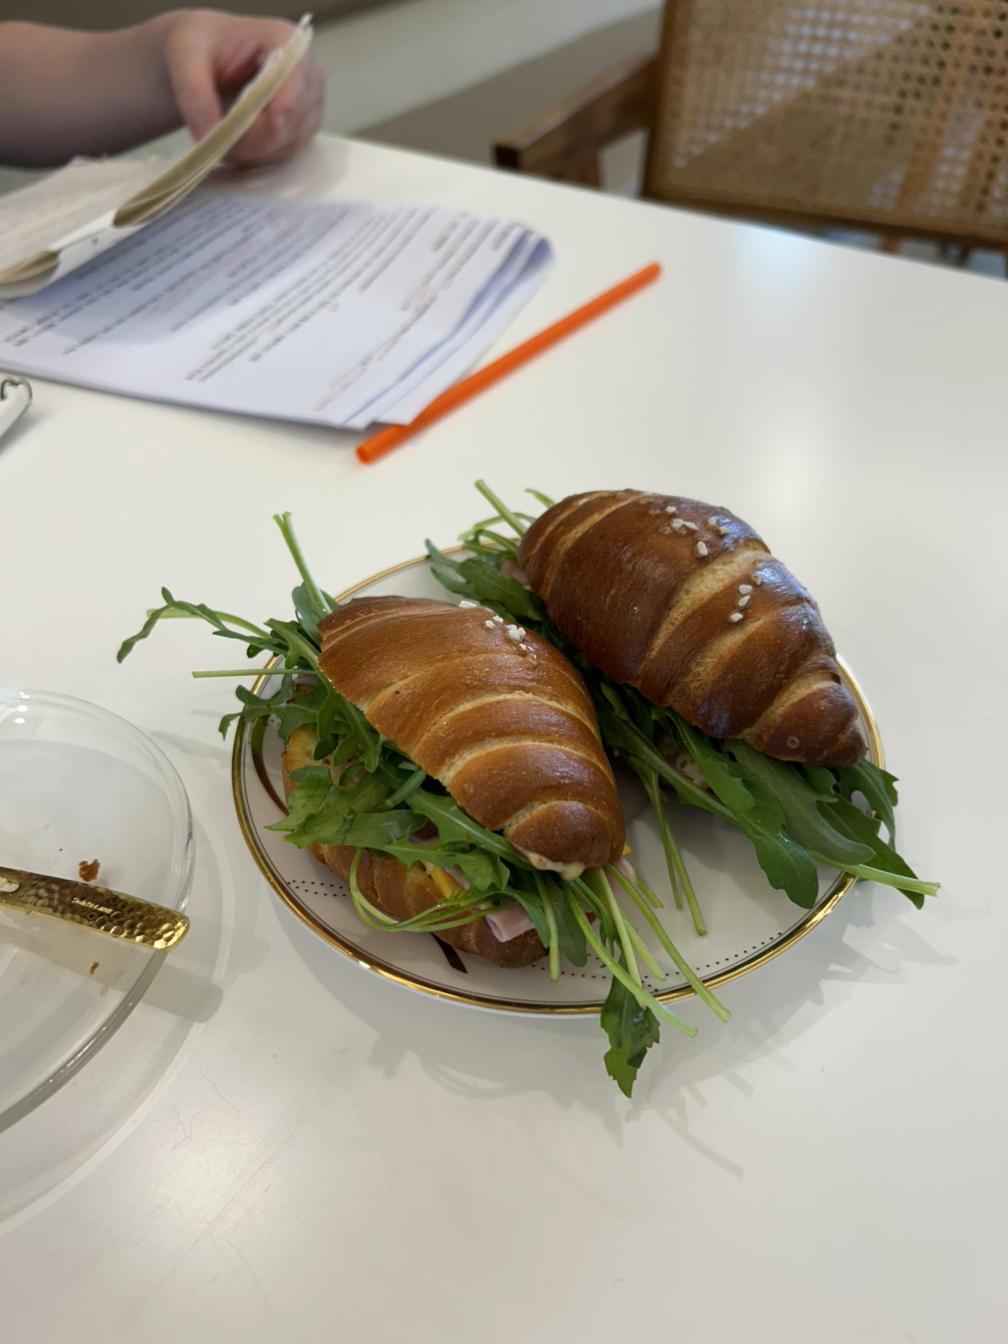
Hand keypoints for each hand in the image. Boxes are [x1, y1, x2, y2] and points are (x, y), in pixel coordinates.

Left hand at [162, 11, 324, 166]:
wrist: (203, 59)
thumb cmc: (201, 47)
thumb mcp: (185, 58)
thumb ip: (195, 94)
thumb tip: (209, 136)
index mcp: (284, 40)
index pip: (296, 78)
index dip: (286, 105)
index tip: (272, 127)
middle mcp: (306, 72)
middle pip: (292, 119)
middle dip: (255, 138)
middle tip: (219, 141)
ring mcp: (308, 104)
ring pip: (289, 142)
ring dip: (254, 151)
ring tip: (223, 140)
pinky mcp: (301, 128)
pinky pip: (285, 153)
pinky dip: (259, 156)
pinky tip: (237, 144)